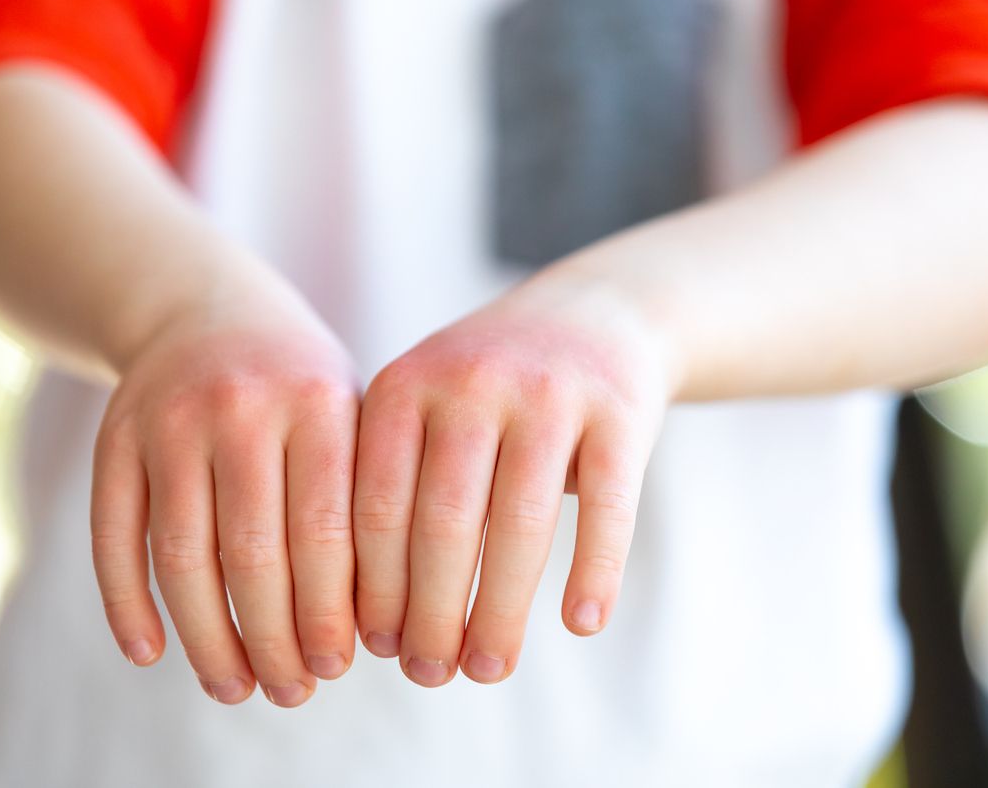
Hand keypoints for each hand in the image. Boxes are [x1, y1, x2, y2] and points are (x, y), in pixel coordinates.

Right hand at [91, 278, 358, 707]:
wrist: (206, 310)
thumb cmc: (298, 388)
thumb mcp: (347, 415)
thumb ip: (361, 504)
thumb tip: (373, 631)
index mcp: (318, 402)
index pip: (327, 531)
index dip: (331, 612)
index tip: (339, 666)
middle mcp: (240, 406)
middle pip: (254, 554)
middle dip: (275, 639)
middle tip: (292, 691)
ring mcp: (168, 421)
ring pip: (182, 557)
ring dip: (208, 639)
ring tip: (235, 687)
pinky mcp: (113, 440)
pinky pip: (113, 537)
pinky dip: (126, 604)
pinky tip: (150, 653)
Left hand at [353, 270, 671, 685]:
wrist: (596, 312)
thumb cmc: (489, 390)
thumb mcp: (424, 408)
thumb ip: (389, 488)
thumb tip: (367, 623)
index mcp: (405, 386)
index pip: (373, 509)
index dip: (371, 591)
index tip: (373, 650)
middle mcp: (472, 381)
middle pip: (442, 527)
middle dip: (430, 617)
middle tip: (429, 675)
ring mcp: (550, 393)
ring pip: (521, 527)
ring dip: (501, 614)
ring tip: (488, 668)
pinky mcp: (620, 411)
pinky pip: (607, 508)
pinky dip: (594, 572)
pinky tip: (581, 624)